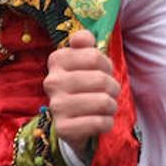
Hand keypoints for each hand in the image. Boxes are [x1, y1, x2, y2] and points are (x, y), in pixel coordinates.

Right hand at [44, 29, 120, 158]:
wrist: (73, 119)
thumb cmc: (84, 82)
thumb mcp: (85, 58)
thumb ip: (85, 42)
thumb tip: (83, 38)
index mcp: (57, 59)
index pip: (95, 56)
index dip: (107, 65)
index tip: (103, 71)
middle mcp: (52, 81)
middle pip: (100, 79)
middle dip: (113, 86)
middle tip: (110, 92)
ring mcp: (56, 106)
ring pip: (102, 101)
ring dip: (112, 105)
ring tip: (108, 106)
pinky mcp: (62, 128)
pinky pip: (98, 122)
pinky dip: (107, 122)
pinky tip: (103, 120)